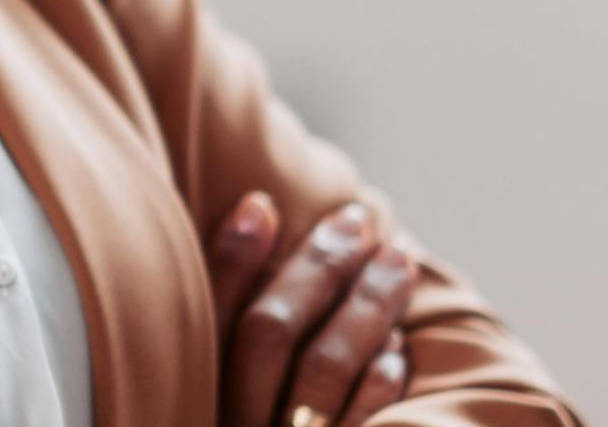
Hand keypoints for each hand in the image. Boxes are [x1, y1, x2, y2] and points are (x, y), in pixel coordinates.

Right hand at [205, 191, 415, 426]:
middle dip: (316, 267)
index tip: (262, 202)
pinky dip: (380, 379)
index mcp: (208, 396)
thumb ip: (238, 320)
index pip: (214, 315)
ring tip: (398, 261)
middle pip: (270, 332)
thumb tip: (258, 213)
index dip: (233, 255)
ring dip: (365, 304)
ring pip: (324, 367)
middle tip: (356, 218)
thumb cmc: (268, 416)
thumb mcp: (237, 383)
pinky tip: (397, 344)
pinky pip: (362, 423)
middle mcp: (240, 421)